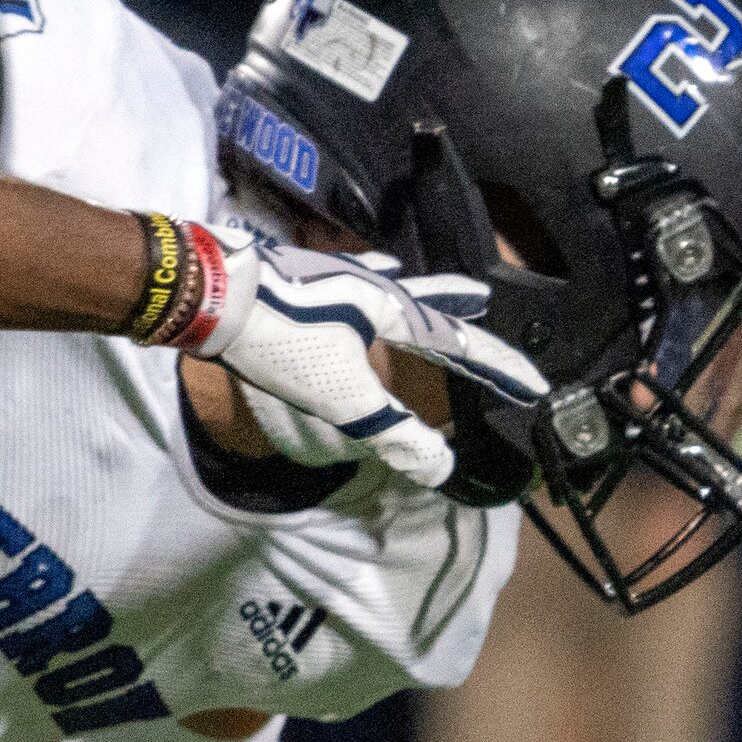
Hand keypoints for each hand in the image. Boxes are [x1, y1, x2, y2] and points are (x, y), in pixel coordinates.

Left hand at [177, 230, 546, 489]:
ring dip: (415, 290)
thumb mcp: (340, 396)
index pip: (457, 342)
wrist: (207, 291)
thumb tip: (441, 466)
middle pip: (426, 300)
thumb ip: (392, 430)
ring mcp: (328, 274)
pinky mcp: (294, 275)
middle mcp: (366, 285)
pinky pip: (347, 277)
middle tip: (484, 299)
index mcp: (387, 310)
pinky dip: (364, 281)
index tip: (534, 382)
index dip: (497, 366)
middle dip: (458, 308)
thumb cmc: (277, 340)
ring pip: (387, 283)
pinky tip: (352, 280)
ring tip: (428, 288)